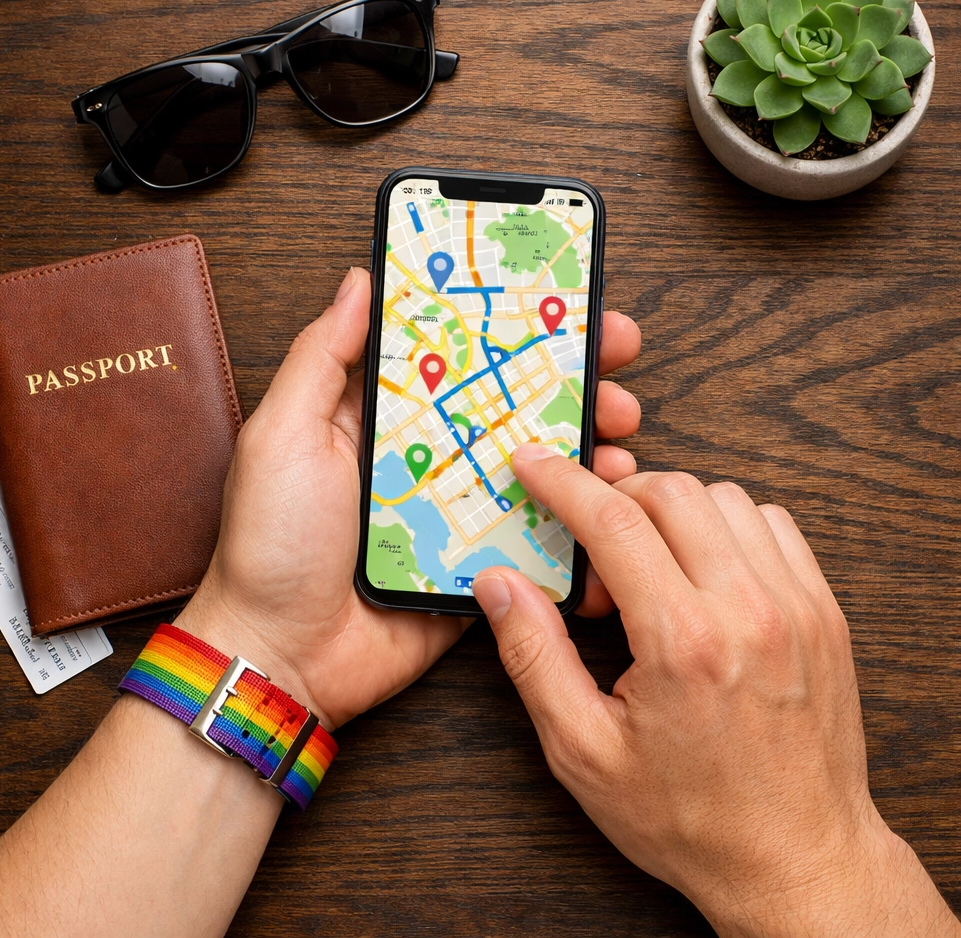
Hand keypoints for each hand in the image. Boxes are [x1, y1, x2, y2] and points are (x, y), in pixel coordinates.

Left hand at [176, 268, 642, 731]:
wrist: (285, 657)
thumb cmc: (271, 544)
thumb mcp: (282, 433)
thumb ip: (323, 357)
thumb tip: (361, 280)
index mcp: (381, 415)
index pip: (454, 351)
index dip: (505, 321)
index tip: (557, 295)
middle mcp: (427, 453)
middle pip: (508, 398)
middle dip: (568, 368)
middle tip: (615, 346)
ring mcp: (458, 506)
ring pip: (535, 457)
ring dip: (583, 431)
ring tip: (619, 418)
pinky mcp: (480, 558)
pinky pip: (537, 526)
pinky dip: (578, 507)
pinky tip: (608, 487)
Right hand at [473, 450, 960, 936]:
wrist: (797, 860)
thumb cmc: (692, 818)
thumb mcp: (585, 751)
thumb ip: (534, 656)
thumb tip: (500, 585)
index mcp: (683, 642)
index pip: (614, 522)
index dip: (563, 481)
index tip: (535, 464)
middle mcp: (749, 609)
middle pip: (672, 491)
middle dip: (615, 497)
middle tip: (593, 554)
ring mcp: (797, 605)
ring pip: (724, 497)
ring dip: (671, 511)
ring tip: (649, 570)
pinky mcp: (823, 612)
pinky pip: (773, 524)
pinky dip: (726, 526)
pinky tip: (702, 572)